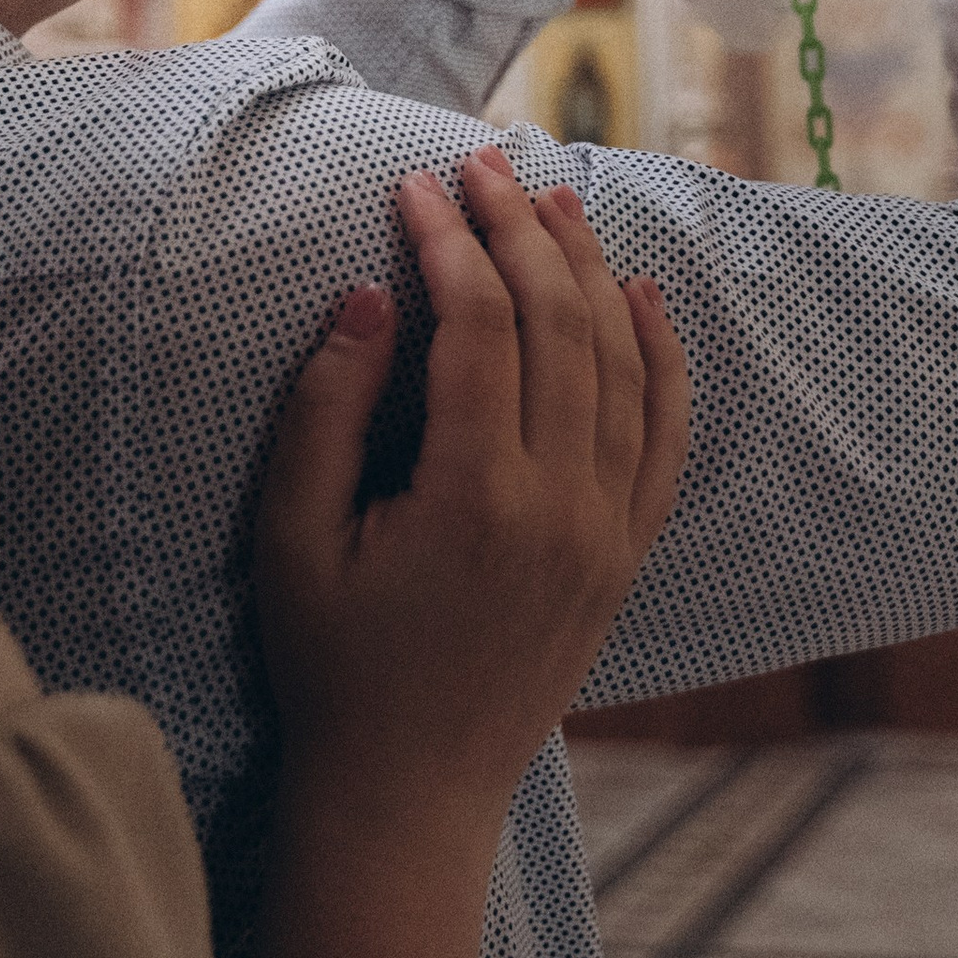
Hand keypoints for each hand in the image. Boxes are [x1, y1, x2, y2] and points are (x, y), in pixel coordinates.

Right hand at [255, 146, 686, 820]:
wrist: (408, 795)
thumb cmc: (332, 668)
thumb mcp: (291, 541)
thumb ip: (324, 411)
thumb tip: (365, 294)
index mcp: (472, 498)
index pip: (478, 325)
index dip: (449, 241)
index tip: (414, 186)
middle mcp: (558, 507)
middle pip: (559, 325)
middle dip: (520, 229)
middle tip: (483, 163)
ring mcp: (605, 533)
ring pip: (622, 365)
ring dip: (591, 269)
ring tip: (552, 199)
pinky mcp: (625, 556)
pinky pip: (666, 435)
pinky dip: (663, 355)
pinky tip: (642, 293)